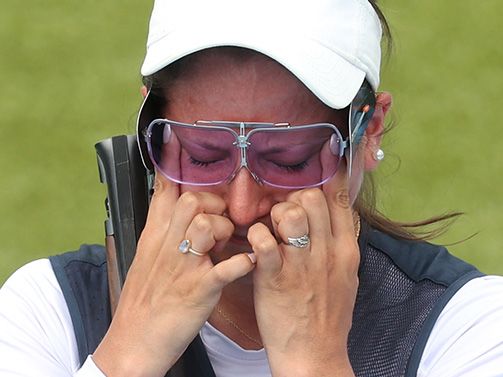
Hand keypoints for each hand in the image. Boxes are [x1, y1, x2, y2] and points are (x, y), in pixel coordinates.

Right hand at [93, 175, 255, 376]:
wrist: (134, 341)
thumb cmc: (143, 301)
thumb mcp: (144, 258)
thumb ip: (160, 230)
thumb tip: (170, 206)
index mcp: (155, 238)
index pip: (163, 193)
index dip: (172, 167)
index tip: (176, 143)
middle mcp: (167, 247)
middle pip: (191, 202)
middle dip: (212, 204)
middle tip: (221, 219)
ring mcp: (183, 267)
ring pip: (205, 225)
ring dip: (223, 228)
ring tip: (226, 243)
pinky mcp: (198, 290)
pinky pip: (225, 268)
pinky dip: (241, 262)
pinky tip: (248, 260)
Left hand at [249, 165, 358, 376]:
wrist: (315, 356)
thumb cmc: (328, 317)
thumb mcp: (346, 278)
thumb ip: (340, 245)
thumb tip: (334, 217)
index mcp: (346, 250)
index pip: (340, 199)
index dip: (328, 176)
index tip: (320, 161)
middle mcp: (327, 252)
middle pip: (311, 198)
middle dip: (293, 199)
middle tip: (282, 216)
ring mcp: (302, 265)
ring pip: (289, 212)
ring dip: (274, 215)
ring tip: (270, 230)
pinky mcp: (275, 278)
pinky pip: (263, 240)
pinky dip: (256, 235)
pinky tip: (255, 245)